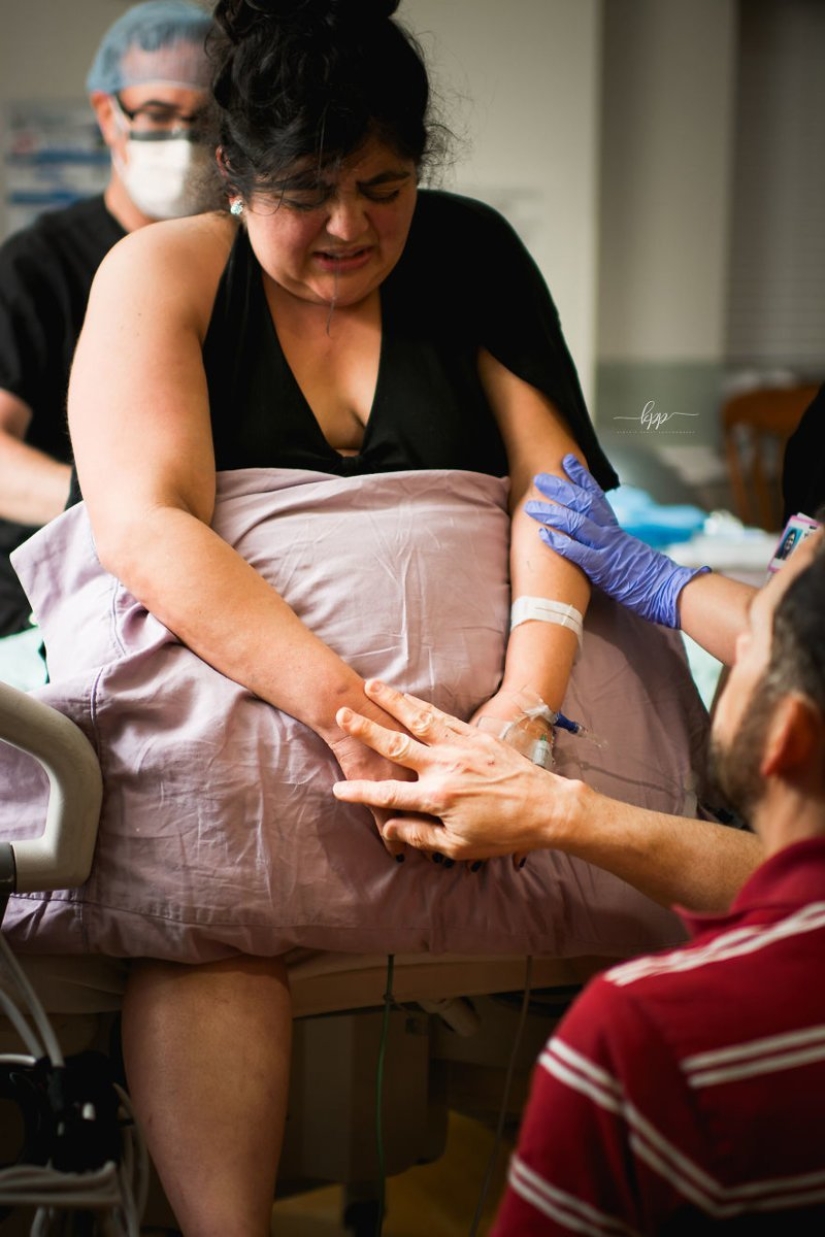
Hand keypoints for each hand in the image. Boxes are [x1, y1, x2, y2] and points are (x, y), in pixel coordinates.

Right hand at [332, 679, 570, 861]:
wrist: (548, 808)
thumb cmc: (503, 833)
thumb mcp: (460, 846)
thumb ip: (421, 834)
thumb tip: (391, 830)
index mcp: (438, 798)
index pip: (388, 796)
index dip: (360, 794)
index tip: (337, 790)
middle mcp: (445, 768)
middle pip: (396, 744)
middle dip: (366, 728)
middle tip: (343, 712)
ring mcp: (460, 747)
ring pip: (419, 720)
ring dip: (393, 701)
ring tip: (371, 685)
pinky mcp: (476, 736)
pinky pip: (443, 717)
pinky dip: (422, 705)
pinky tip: (409, 696)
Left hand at [525, 453, 708, 628]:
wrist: (670, 590)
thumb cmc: (649, 576)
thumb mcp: (628, 553)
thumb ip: (611, 545)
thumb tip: (594, 544)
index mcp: (617, 528)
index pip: (597, 495)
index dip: (581, 477)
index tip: (567, 461)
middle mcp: (611, 533)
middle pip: (583, 503)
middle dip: (560, 489)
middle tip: (540, 478)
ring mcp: (608, 548)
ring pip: (577, 524)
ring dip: (553, 513)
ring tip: (531, 505)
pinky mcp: (604, 569)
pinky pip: (579, 553)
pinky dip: (560, 543)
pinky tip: (543, 535)